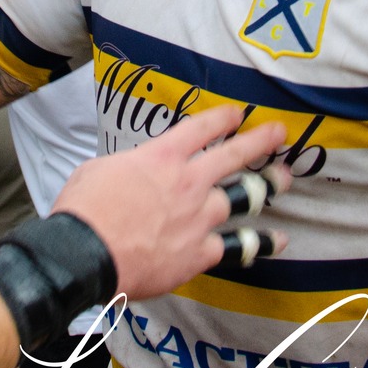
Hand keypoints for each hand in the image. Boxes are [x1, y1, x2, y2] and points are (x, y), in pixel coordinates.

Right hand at [52, 104, 287, 300]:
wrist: (85, 254)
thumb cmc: (83, 211)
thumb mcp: (98, 169)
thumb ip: (127, 167)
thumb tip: (130, 171)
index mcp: (161, 157)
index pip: (201, 129)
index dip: (222, 118)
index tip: (237, 114)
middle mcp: (188, 182)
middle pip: (234, 156)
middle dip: (260, 141)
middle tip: (279, 133)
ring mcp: (199, 218)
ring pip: (244, 197)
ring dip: (266, 186)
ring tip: (283, 179)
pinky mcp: (200, 253)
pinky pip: (239, 246)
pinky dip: (260, 243)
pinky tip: (277, 240)